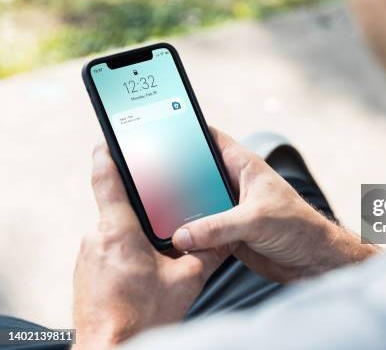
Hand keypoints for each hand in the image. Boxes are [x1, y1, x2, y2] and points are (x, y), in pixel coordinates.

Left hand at [73, 143, 227, 348]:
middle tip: (164, 224)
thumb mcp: (187, 280)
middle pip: (119, 209)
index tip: (108, 139)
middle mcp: (97, 239)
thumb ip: (208, 252)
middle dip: (143, 212)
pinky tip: (142, 276)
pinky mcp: (85, 273)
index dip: (108, 154)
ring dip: (136, 239)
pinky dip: (125, 255)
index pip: (107, 180)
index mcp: (119, 233)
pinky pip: (107, 251)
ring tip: (157, 261)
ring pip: (115, 233)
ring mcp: (87, 257)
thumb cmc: (142, 318)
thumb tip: (228, 237)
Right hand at [172, 129, 379, 282]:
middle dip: (175, 176)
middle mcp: (235, 185)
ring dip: (180, 210)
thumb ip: (217, 226)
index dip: (188, 132)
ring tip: (153, 211)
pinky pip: (201, 230)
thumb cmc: (297, 228)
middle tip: (146, 178)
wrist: (312, 260)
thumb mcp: (255, 221)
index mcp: (245, 167)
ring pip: (197, 204)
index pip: (212, 140)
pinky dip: (189, 234)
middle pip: (197, 174)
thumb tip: (182, 235)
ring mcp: (230, 209)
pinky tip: (171, 237)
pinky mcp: (228, 233)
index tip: (162, 129)